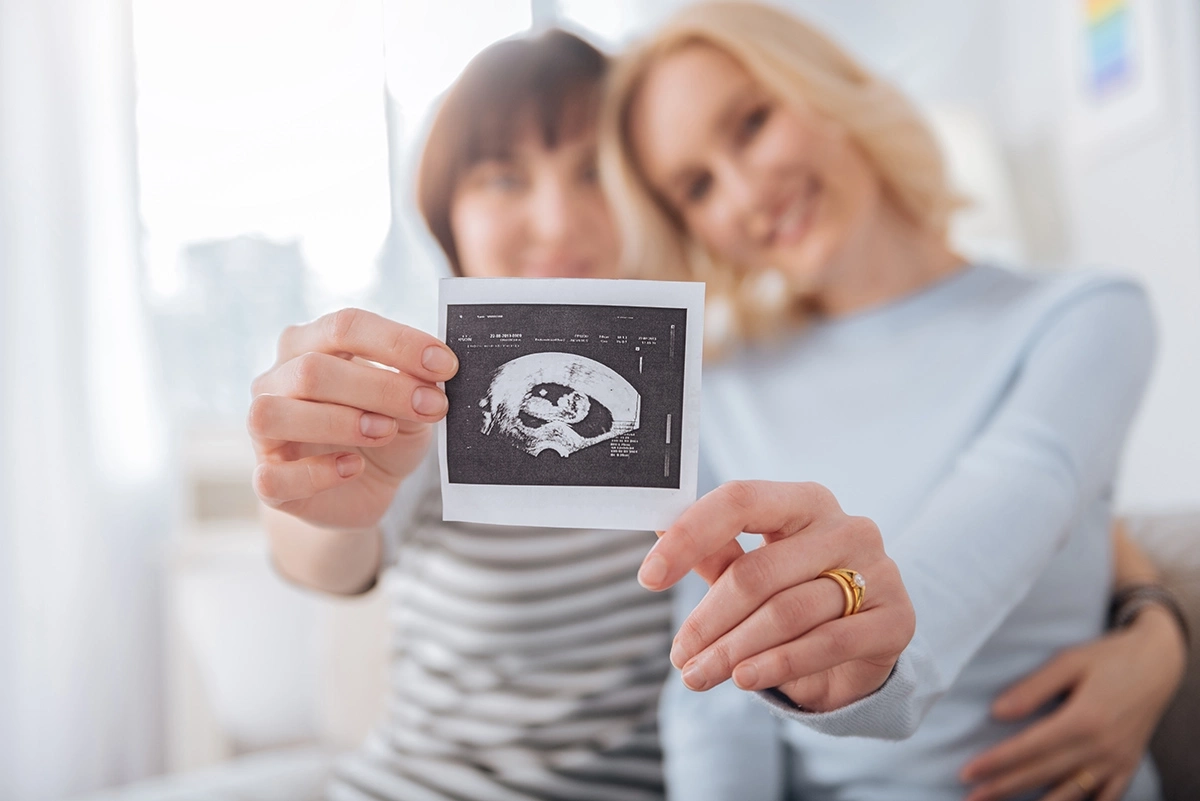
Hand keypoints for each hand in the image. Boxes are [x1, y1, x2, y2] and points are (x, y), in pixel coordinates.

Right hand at [248, 308, 457, 529]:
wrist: (367, 489)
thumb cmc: (385, 432)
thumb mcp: (409, 404)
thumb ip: (415, 385)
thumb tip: (433, 372)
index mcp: (310, 345)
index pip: (344, 326)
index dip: (396, 342)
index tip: (444, 365)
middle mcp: (277, 381)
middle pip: (313, 369)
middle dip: (379, 388)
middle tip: (429, 406)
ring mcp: (263, 431)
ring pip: (273, 414)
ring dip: (337, 422)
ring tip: (386, 431)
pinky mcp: (268, 480)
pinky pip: (271, 477)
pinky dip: (317, 473)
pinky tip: (353, 468)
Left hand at [639, 480, 914, 711]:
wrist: (867, 643)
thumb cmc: (800, 594)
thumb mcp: (755, 569)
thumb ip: (714, 550)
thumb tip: (657, 528)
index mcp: (804, 501)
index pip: (740, 501)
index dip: (689, 537)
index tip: (649, 576)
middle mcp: (846, 527)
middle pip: (757, 571)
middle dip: (708, 620)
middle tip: (679, 655)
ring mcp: (878, 571)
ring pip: (786, 612)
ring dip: (734, 650)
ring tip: (699, 675)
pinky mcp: (895, 618)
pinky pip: (826, 642)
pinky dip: (778, 665)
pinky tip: (745, 679)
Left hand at [961, 606, 1186, 800]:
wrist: (1158, 663)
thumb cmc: (1108, 658)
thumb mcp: (1068, 662)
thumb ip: (1033, 689)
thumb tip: (997, 713)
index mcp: (1083, 720)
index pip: (1028, 748)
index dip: (995, 763)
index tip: (967, 773)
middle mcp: (1101, 747)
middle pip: (1042, 774)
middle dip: (1003, 788)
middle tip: (971, 797)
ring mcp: (1117, 761)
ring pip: (1070, 793)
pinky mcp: (1128, 766)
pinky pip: (1106, 798)